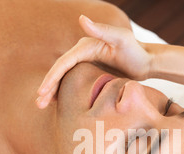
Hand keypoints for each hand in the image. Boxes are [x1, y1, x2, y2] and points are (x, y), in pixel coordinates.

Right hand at [36, 15, 152, 108]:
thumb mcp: (121, 39)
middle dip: (48, 87)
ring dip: (52, 92)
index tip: (43, 91)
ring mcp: (84, 65)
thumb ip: (102, 30)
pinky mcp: (89, 75)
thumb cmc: (135, 51)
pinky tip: (55, 104)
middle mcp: (81, 54)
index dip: (52, 77)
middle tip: (38, 103)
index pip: (64, 63)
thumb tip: (81, 19)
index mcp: (85, 46)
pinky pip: (72, 84)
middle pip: (60, 72)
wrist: (145, 63)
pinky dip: (63, 93)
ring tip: (41, 105)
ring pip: (63, 79)